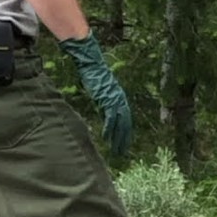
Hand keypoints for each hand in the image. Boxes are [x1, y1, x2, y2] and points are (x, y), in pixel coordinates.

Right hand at [58, 31, 132, 156]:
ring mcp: (115, 100)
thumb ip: (104, 104)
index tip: (124, 144)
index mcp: (120, 99)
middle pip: (125, 124)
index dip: (125, 133)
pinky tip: (106, 138)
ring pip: (120, 123)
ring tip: (116, 149)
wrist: (92, 64)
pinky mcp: (107, 99)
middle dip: (124, 139)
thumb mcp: (101, 92)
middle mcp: (120, 100)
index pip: (125, 120)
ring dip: (118, 137)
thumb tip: (104, 115)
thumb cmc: (94, 75)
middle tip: (123, 152)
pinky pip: (110, 118)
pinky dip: (109, 128)